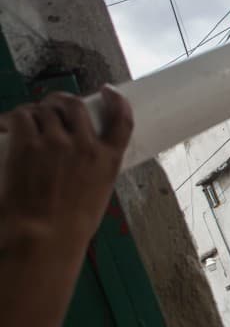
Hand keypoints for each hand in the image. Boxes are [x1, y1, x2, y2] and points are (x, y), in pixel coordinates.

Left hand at [0, 85, 132, 261]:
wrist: (43, 236)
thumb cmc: (71, 227)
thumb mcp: (97, 195)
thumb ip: (93, 171)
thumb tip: (78, 161)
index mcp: (108, 159)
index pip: (122, 119)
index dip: (116, 100)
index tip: (108, 91)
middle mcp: (85, 145)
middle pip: (75, 106)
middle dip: (62, 101)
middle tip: (52, 106)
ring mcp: (56, 142)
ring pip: (46, 109)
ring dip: (37, 111)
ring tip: (27, 120)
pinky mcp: (28, 144)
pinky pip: (22, 116)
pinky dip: (15, 117)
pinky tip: (10, 123)